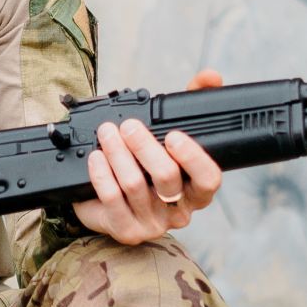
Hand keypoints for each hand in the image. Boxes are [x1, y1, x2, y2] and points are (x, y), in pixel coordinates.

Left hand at [73, 69, 223, 244]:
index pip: (208, 179)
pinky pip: (112, 200)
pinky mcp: (126, 231)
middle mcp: (179, 210)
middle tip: (128, 126)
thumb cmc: (147, 163)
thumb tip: (211, 76)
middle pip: (166, 178)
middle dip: (144, 147)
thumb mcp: (171, 132)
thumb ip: (193, 101)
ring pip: (135, 186)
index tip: (174, 136)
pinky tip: (95, 157)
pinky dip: (102, 174)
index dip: (194, 158)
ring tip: (106, 133)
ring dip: (118, 154)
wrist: (112, 201)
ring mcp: (153, 224)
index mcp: (196, 189)